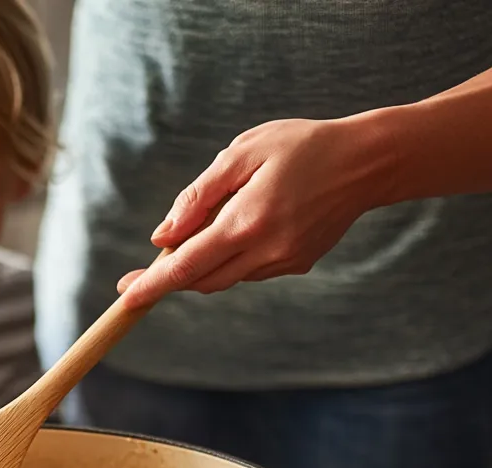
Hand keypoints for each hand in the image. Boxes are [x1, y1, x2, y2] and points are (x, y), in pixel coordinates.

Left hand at [117, 116, 388, 306]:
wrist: (367, 162)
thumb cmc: (301, 146)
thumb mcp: (243, 154)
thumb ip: (198, 196)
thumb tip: (162, 236)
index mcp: (246, 222)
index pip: (185, 266)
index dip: (151, 285)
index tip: (124, 297)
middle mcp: (264, 252)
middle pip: (200, 280)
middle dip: (169, 277)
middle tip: (145, 268)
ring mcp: (282, 263)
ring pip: (223, 278)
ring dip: (201, 265)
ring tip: (204, 230)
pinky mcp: (296, 266)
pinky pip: (248, 271)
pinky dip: (230, 258)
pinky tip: (241, 228)